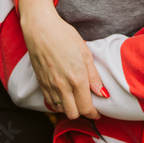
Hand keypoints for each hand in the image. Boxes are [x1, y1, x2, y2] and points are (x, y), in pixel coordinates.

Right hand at [19, 0, 105, 119]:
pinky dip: (58, 103)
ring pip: (61, 110)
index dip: (94, 113)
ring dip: (70, 108)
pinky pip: (50, 103)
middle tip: (88, 104)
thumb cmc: (64, 36)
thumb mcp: (85, 53)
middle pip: (73, 114)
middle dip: (82, 112)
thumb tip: (103, 93)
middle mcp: (62, 86)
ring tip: (76, 98)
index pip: (86, 108)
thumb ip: (94, 76)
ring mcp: (50, 86)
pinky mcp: (41, 83)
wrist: (40, 29)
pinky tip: (64, 94)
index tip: (98, 111)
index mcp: (77, 78)